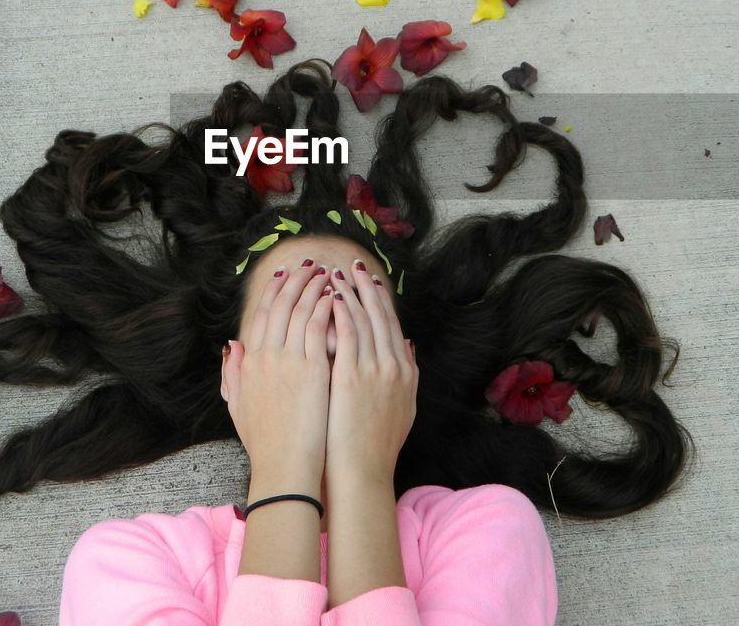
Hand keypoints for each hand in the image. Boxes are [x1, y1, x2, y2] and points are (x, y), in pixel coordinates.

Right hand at [221, 260, 333, 483]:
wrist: (284, 468)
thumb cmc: (266, 444)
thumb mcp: (237, 406)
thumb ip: (233, 373)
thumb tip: (232, 345)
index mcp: (250, 363)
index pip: (261, 316)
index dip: (273, 293)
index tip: (284, 276)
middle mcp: (267, 356)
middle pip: (281, 306)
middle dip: (296, 281)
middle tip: (310, 265)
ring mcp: (289, 361)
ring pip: (301, 311)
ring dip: (314, 288)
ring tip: (327, 274)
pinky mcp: (313, 369)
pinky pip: (320, 328)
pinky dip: (327, 308)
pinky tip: (336, 297)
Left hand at [324, 261, 417, 483]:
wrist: (362, 473)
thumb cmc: (376, 447)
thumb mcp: (404, 408)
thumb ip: (408, 373)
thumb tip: (408, 345)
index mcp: (405, 372)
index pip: (392, 324)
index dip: (380, 299)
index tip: (369, 280)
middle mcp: (394, 366)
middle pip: (379, 315)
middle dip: (365, 287)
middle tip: (352, 265)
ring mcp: (375, 370)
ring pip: (362, 320)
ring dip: (349, 293)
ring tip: (334, 274)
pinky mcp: (352, 376)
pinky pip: (346, 335)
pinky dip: (339, 314)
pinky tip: (329, 298)